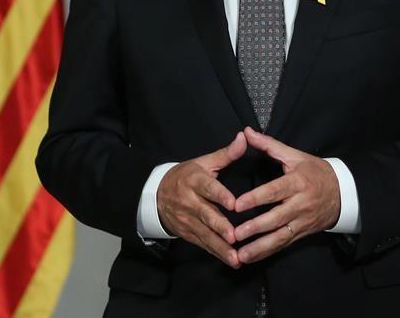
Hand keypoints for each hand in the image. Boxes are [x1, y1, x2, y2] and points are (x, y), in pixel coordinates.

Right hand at [157, 131, 246, 267]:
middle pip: (206, 215)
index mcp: (194, 181)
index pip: (208, 188)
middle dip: (220, 227)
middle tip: (234, 236)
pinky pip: (203, 244)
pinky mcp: (188, 233)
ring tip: (236, 258)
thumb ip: (225, 154)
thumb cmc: (186, 176)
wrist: (155, 195)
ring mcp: (187, 220)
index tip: (233, 204)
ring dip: (220, 247)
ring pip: (205, 234)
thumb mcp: (203, 163)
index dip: (220, 196)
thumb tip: (244, 137)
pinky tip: (231, 261)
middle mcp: (190, 202)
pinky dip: (216, 253)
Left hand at [233, 127, 339, 263]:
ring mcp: (302, 221)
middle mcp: (300, 204)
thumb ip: (269, 145)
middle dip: (255, 228)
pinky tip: (250, 258)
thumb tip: (246, 132)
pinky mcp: (302, 233)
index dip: (256, 198)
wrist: (344, 193)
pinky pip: (283, 244)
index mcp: (297, 182)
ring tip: (240, 254)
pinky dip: (266, 252)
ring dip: (259, 247)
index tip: (237, 205)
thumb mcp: (295, 155)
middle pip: (276, 218)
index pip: (274, 191)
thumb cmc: (315, 171)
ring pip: (280, 237)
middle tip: (234, 234)